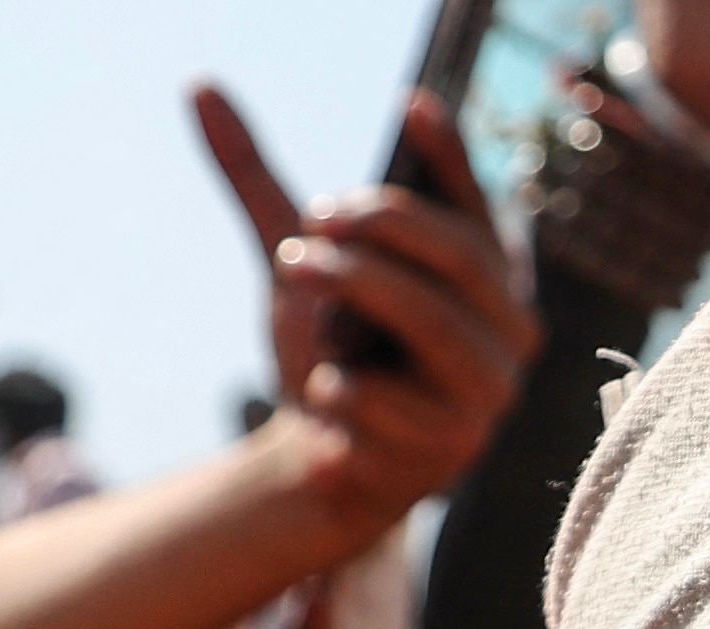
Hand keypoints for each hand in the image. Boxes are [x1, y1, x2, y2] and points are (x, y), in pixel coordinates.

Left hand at [190, 83, 537, 545]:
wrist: (319, 458)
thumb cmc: (327, 351)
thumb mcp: (295, 261)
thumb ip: (259, 183)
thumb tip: (200, 89)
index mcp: (486, 279)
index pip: (477, 208)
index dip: (451, 159)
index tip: (412, 106)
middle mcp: (508, 331)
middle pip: (456, 259)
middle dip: (380, 230)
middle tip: (312, 223)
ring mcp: (489, 392)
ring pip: (429, 321)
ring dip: (354, 292)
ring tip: (294, 271)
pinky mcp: (455, 448)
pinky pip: (385, 394)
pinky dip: (336, 389)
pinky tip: (326, 405)